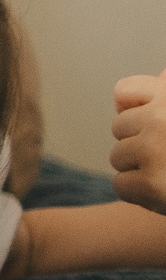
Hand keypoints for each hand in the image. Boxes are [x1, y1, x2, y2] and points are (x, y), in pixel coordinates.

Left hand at [111, 72, 165, 211]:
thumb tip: (151, 84)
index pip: (124, 92)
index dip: (133, 112)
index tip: (149, 128)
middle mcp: (163, 118)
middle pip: (119, 127)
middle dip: (139, 144)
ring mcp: (155, 149)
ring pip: (117, 157)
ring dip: (139, 170)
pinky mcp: (153, 184)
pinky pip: (121, 185)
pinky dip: (140, 196)